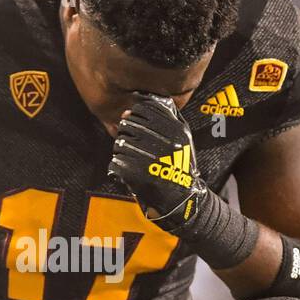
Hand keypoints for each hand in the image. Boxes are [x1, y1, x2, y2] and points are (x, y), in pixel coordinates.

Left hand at [109, 93, 206, 231]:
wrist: (182, 200)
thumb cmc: (180, 166)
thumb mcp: (184, 137)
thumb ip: (168, 116)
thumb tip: (143, 99)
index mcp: (175, 131)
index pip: (144, 110)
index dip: (135, 114)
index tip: (133, 120)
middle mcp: (163, 143)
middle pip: (129, 125)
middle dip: (125, 132)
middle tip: (129, 141)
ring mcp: (149, 159)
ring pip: (120, 143)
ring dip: (120, 150)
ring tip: (129, 157)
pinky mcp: (137, 175)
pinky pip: (116, 162)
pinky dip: (117, 166)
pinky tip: (125, 170)